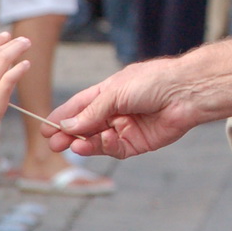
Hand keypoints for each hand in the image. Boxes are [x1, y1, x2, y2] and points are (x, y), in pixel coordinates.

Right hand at [43, 57, 204, 158]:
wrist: (186, 92)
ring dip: (83, 143)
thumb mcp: (116, 92)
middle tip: (52, 143)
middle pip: (86, 126)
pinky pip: (115, 149)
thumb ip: (92, 112)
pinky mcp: (138, 143)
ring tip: (71, 145)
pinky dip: (102, 148)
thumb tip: (67, 126)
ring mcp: (126, 127)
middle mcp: (116, 111)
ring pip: (98, 140)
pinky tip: (91, 145)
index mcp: (109, 93)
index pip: (80, 106)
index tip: (45, 127)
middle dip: (69, 134)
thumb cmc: (153, 81)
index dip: (63, 117)